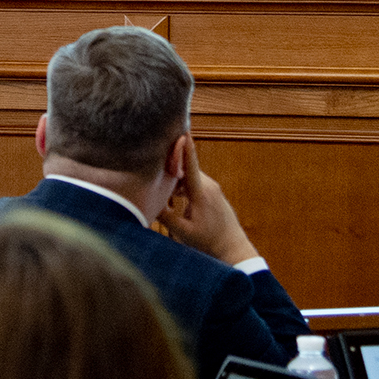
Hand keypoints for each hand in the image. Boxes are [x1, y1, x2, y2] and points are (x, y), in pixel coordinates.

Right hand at [158, 139, 260, 266]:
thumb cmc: (208, 242)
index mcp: (201, 193)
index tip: (181, 129)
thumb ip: (164, 215)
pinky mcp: (213, 193)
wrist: (233, 249)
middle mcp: (209, 186)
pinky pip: (194, 184)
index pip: (190, 164)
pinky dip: (182, 190)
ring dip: (174, 184)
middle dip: (168, 172)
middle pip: (184, 170)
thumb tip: (145, 202)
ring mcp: (212, 189)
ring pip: (188, 178)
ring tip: (163, 199)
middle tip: (151, 177)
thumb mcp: (182, 232)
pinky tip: (174, 204)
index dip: (184, 147)